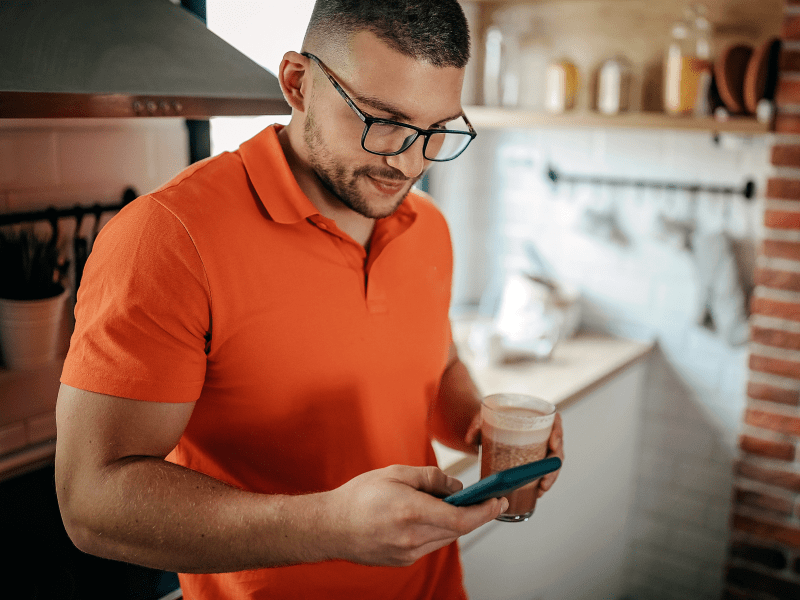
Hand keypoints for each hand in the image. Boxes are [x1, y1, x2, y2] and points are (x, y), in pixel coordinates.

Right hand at [322, 465, 506, 566]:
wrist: (329, 527)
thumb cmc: (358, 497)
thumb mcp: (395, 472)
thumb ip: (430, 478)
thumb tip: (455, 487)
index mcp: (411, 511)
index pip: (461, 519)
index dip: (485, 512)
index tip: (499, 501)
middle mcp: (412, 537)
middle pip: (457, 530)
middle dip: (473, 514)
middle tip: (483, 498)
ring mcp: (407, 553)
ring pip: (444, 538)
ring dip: (453, 522)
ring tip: (448, 504)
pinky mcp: (402, 560)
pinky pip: (429, 544)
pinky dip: (435, 530)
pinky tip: (426, 516)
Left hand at [464, 411, 564, 497]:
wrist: (486, 428)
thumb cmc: (489, 420)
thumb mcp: (483, 419)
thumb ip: (477, 424)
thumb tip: (470, 439)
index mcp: (534, 416)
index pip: (555, 422)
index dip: (558, 433)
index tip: (554, 445)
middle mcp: (542, 432)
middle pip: (557, 447)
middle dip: (553, 465)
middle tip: (544, 479)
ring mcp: (540, 448)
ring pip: (552, 463)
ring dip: (550, 477)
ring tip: (541, 490)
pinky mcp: (534, 460)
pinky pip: (543, 471)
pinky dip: (542, 481)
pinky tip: (538, 492)